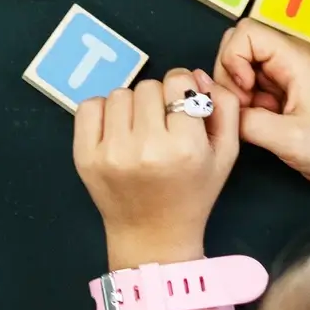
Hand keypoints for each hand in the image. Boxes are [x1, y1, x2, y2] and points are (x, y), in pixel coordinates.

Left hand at [74, 69, 239, 267]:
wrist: (153, 235)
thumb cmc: (193, 192)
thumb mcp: (225, 154)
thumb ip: (224, 107)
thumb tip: (196, 73)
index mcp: (185, 148)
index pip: (177, 82)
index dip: (182, 89)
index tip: (181, 106)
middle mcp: (146, 148)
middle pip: (147, 86)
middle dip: (157, 100)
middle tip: (161, 125)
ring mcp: (111, 153)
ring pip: (119, 94)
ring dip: (130, 106)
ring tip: (139, 131)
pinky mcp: (84, 156)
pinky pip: (89, 106)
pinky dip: (103, 113)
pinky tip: (116, 132)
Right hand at [211, 21, 309, 184]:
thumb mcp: (287, 138)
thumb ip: (246, 121)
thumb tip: (217, 109)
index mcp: (293, 57)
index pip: (245, 33)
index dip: (234, 58)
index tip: (246, 91)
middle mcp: (285, 56)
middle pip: (236, 44)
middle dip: (230, 75)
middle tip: (245, 106)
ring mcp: (280, 70)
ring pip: (236, 64)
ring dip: (235, 90)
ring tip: (256, 116)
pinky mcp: (276, 86)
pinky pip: (244, 82)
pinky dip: (243, 100)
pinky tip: (261, 119)